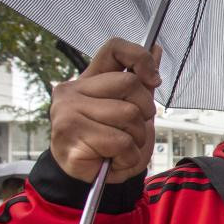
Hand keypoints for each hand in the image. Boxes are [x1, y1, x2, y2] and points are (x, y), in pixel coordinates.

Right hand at [49, 38, 161, 183]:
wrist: (87, 174)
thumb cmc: (108, 140)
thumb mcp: (130, 107)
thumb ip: (141, 81)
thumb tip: (155, 49)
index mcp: (89, 80)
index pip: (115, 49)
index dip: (140, 58)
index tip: (153, 80)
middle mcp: (73, 91)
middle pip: (131, 84)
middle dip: (144, 112)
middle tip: (132, 129)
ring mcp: (68, 112)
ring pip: (129, 115)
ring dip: (136, 139)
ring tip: (121, 148)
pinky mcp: (71, 136)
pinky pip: (121, 142)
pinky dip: (128, 156)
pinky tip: (113, 159)